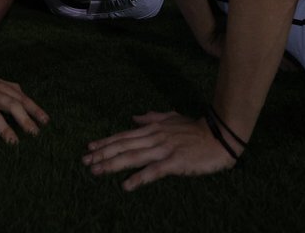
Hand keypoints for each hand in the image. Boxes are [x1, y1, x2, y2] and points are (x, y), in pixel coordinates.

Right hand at [0, 76, 49, 146]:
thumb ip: (14, 92)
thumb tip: (33, 106)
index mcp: (3, 89)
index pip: (23, 100)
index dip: (35, 110)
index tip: (46, 123)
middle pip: (12, 105)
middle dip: (24, 119)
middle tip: (35, 134)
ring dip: (4, 129)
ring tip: (13, 142)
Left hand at [82, 111, 237, 190]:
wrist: (219, 136)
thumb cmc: (196, 129)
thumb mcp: (173, 118)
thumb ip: (153, 118)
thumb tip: (135, 117)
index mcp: (153, 129)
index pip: (124, 135)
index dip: (106, 142)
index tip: (90, 147)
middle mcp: (154, 137)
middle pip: (123, 146)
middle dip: (102, 154)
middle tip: (85, 161)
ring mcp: (164, 149)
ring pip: (133, 157)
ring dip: (112, 164)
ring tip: (96, 171)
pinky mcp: (175, 162)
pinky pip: (153, 171)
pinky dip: (138, 178)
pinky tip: (126, 185)